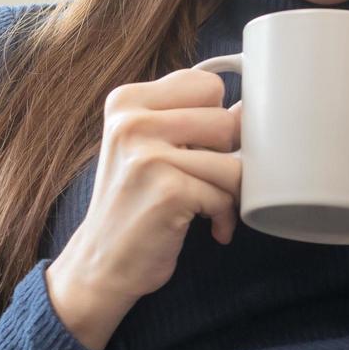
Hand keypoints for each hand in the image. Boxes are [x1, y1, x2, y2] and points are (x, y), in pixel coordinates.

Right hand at [46, 69, 241, 349]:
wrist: (101, 263)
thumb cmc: (135, 202)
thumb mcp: (149, 145)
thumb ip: (189, 118)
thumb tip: (248, 107)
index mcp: (126, 101)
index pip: (207, 85)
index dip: (214, 118)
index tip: (198, 146)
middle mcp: (131, 122)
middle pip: (226, 121)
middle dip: (227, 155)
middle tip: (204, 179)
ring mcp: (148, 156)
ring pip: (233, 161)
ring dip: (230, 190)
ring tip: (208, 204)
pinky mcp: (168, 191)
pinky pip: (226, 194)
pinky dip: (225, 215)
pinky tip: (209, 226)